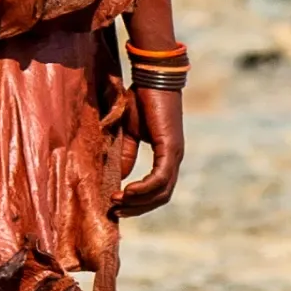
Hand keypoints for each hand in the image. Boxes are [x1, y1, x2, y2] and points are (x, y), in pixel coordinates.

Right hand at [114, 84, 183, 216]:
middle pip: (161, 197)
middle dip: (138, 208)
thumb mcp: (128, 133)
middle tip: (116, 212)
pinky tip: (127, 191)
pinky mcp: (171, 148)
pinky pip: (160, 178)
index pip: (158, 189)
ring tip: (117, 203)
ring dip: (139, 202)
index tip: (117, 205)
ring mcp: (174, 155)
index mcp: (166, 156)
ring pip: (162, 192)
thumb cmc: (140, 100)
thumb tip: (120, 177)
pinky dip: (144, 189)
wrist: (151, 78)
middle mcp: (174, 159)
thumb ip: (126, 154)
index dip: (139, 202)